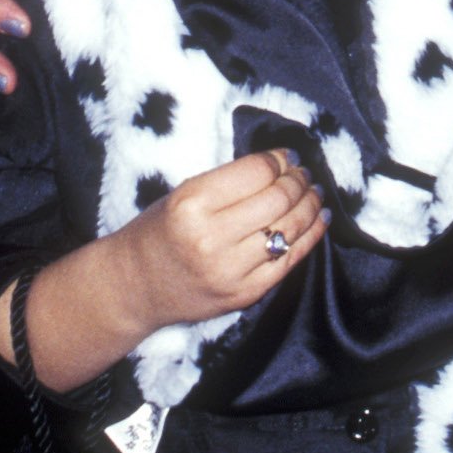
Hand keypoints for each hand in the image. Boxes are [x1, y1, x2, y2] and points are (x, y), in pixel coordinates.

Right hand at [0, 146, 324, 388]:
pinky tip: (319, 219)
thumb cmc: (159, 232)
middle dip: (299, 181)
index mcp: (192, 204)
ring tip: (315, 192)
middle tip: (304, 174)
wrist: (133, 287)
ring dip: (311, 204)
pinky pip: (290, 261)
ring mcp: (230, 271)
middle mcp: (211, 238)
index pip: (257, 172)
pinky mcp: (244, 295)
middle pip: (278, 198)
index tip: (289, 157)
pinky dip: (311, 236)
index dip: (281, 160)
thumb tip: (282, 164)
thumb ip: (230, 181)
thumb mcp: (183, 194)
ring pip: (290, 228)